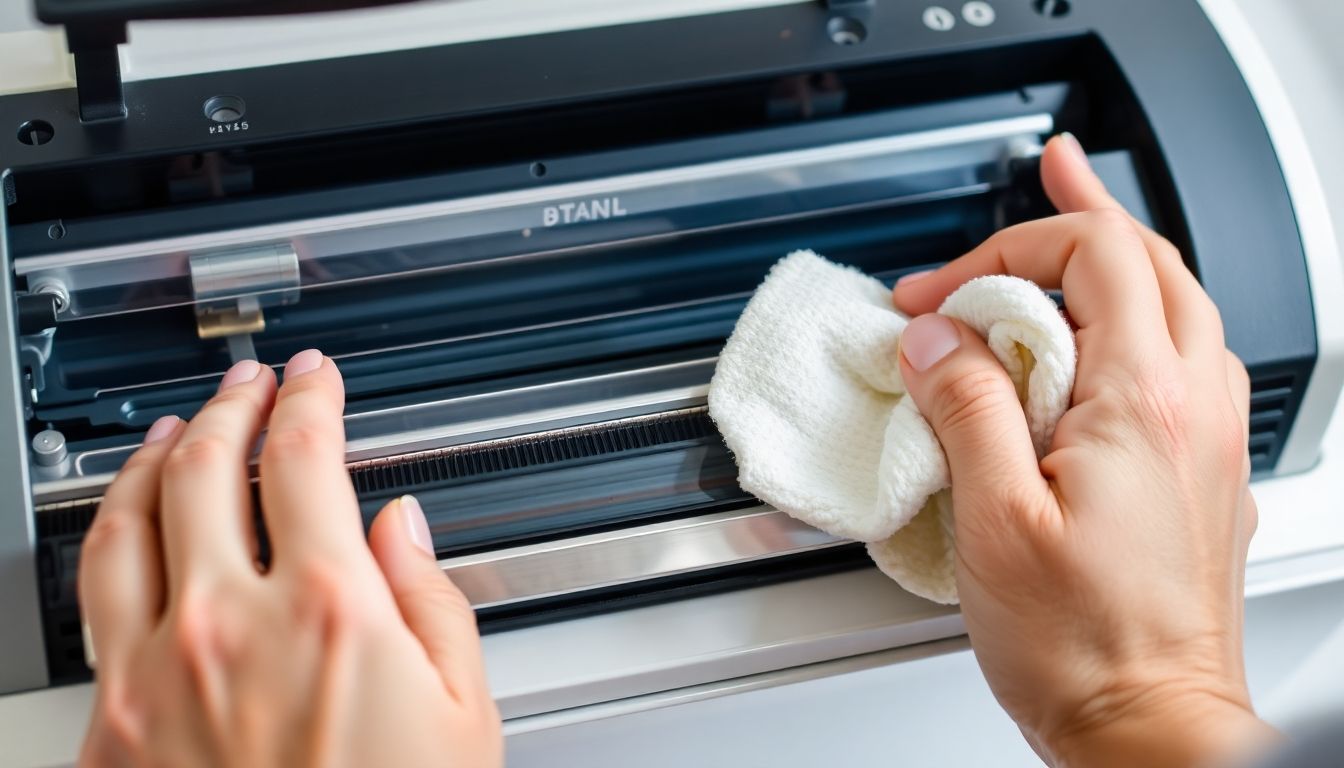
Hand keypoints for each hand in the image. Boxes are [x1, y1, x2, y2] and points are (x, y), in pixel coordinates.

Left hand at [78, 350, 501, 767]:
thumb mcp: (463, 715)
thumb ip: (433, 602)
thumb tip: (402, 530)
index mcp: (327, 613)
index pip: (305, 459)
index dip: (310, 401)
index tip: (315, 382)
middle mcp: (226, 627)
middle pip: (205, 468)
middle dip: (231, 407)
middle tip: (250, 387)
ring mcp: (153, 673)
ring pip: (127, 522)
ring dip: (153, 458)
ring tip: (175, 433)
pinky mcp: (107, 727)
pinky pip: (93, 600)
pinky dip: (112, 538)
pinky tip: (130, 531)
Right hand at [893, 135, 1277, 766]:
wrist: (1152, 726)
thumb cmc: (1084, 644)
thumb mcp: (992, 520)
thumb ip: (964, 409)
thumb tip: (936, 342)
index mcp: (1140, 404)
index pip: (1091, 258)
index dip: (1002, 254)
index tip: (936, 297)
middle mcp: (1192, 408)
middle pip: (1151, 260)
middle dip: (1085, 210)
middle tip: (1048, 169)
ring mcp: (1207, 440)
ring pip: (1177, 305)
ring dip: (1118, 261)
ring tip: (1071, 238)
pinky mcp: (1201, 476)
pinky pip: (1181, 363)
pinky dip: (1136, 322)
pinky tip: (1098, 345)